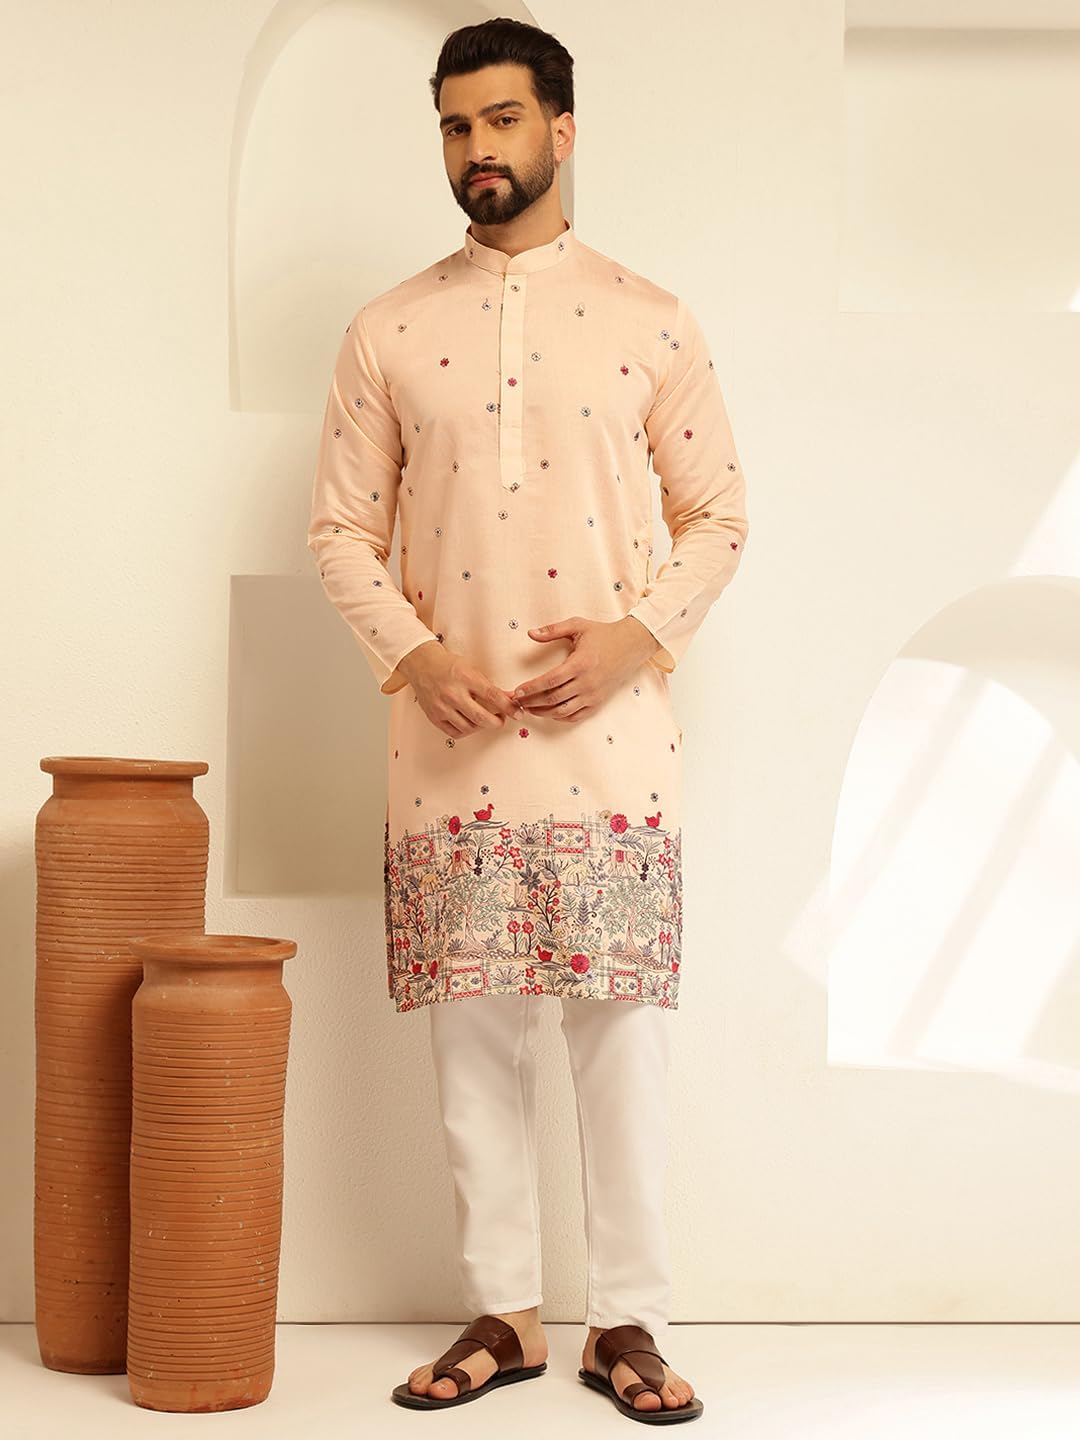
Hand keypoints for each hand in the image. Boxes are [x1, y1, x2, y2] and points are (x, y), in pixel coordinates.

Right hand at [396, 641, 519, 738]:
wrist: (422, 665)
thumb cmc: (448, 666)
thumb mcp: (472, 670)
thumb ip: (490, 687)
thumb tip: (510, 699)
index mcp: (465, 678)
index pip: (493, 696)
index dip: (508, 707)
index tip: (517, 713)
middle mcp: (453, 693)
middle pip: (482, 717)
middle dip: (497, 722)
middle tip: (501, 719)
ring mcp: (442, 707)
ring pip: (469, 727)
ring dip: (482, 727)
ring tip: (485, 720)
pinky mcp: (434, 717)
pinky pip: (455, 733)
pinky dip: (466, 731)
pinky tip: (470, 724)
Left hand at [510, 616, 660, 722]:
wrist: (632, 645)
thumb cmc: (603, 634)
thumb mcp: (578, 625)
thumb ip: (553, 630)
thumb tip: (530, 633)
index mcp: (580, 663)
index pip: (550, 681)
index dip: (531, 688)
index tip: (517, 691)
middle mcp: (587, 682)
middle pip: (553, 699)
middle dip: (531, 702)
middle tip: (516, 702)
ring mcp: (593, 695)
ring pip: (563, 711)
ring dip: (543, 713)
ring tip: (528, 709)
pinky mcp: (598, 702)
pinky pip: (576, 716)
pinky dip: (560, 717)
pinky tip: (548, 712)